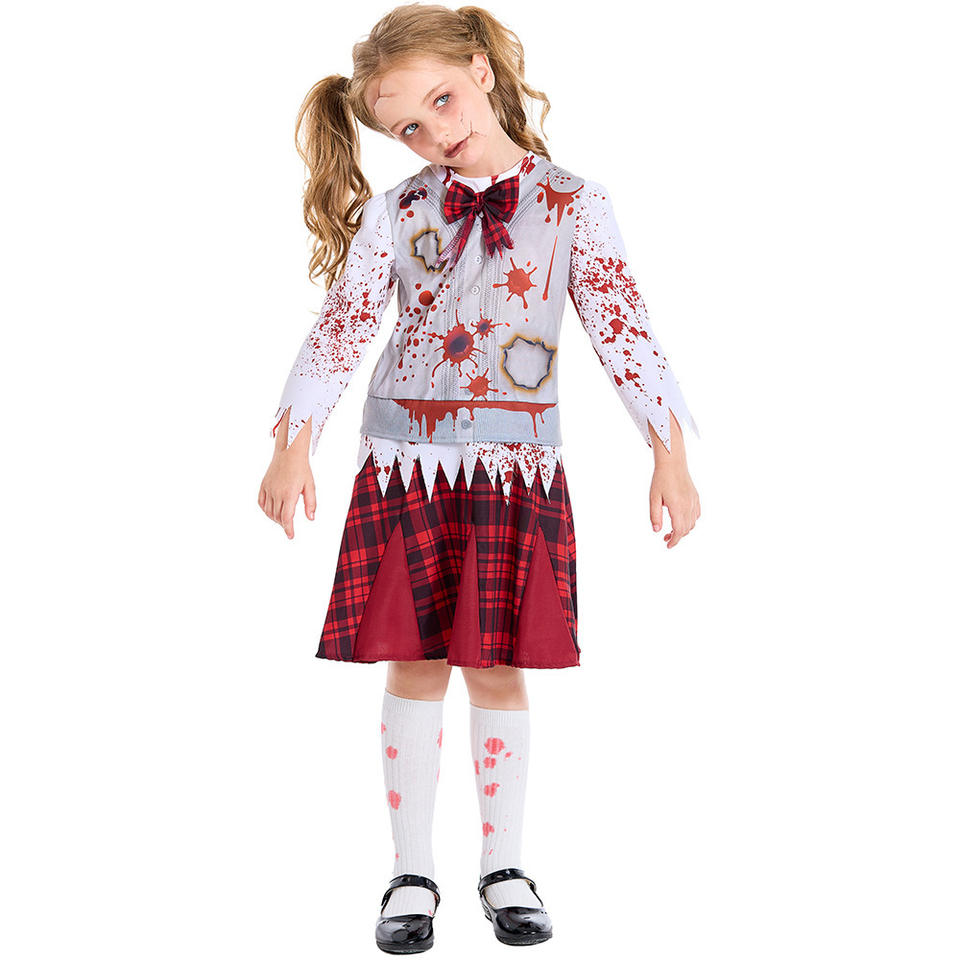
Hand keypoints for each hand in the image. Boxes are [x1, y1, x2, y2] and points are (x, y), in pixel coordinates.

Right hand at [258, 409, 315, 538]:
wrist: (289, 452)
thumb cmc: (302, 468)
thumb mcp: (310, 486)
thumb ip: (310, 503)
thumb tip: (311, 518)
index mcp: (289, 494)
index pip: (287, 518)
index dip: (288, 529)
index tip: (290, 536)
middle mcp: (277, 492)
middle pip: (277, 516)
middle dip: (283, 524)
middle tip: (289, 527)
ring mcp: (268, 489)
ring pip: (268, 511)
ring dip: (275, 518)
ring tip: (282, 520)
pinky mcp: (263, 485)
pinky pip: (261, 502)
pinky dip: (265, 509)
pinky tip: (271, 511)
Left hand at [648, 410, 699, 548]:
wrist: (672, 463)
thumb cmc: (661, 479)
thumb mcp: (653, 498)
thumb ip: (655, 516)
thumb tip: (656, 530)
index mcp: (678, 507)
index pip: (679, 531)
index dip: (674, 541)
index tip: (668, 546)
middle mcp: (688, 505)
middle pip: (686, 529)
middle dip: (677, 536)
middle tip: (665, 538)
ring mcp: (694, 501)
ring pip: (693, 523)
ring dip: (684, 530)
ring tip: (672, 530)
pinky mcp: (696, 497)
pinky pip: (696, 514)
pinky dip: (691, 521)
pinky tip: (682, 519)